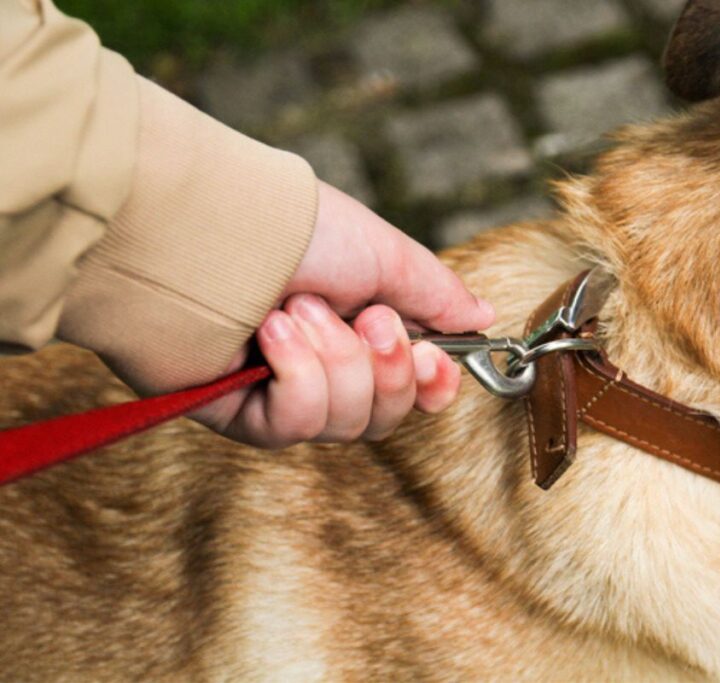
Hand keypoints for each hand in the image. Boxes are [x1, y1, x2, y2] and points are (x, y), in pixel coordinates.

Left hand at [191, 181, 494, 447]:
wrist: (214, 227)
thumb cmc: (297, 230)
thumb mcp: (388, 256)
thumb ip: (438, 295)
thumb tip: (484, 316)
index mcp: (360, 330)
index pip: (410, 390)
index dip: (430, 388)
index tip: (434, 362)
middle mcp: (324, 366)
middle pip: (383, 415)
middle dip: (385, 368)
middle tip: (367, 319)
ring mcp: (281, 392)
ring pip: (345, 423)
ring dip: (334, 362)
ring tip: (298, 311)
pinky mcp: (241, 412)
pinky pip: (296, 425)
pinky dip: (294, 374)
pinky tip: (271, 334)